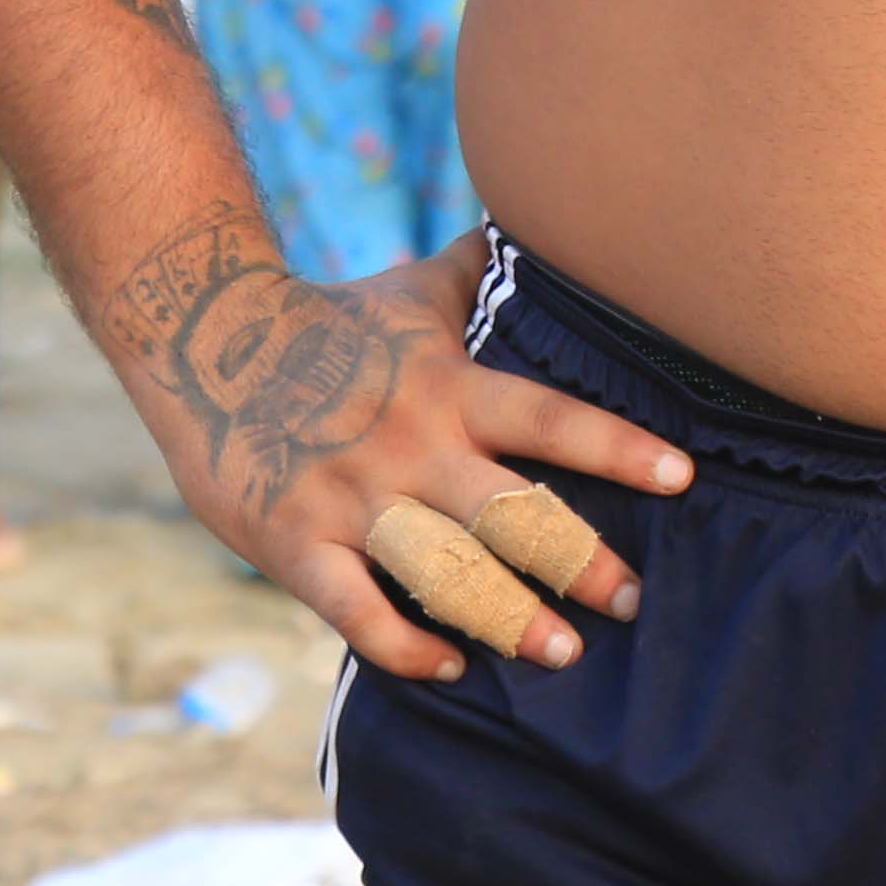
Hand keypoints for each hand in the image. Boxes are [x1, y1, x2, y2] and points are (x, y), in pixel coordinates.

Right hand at [116, 228, 688, 683]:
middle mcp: (410, 444)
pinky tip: (451, 664)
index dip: (618, 447)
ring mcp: (351, 498)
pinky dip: (404, 645)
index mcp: (447, 387)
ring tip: (562, 653)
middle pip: (508, 510)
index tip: (682, 478)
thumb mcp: (411, 290)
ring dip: (505, 616)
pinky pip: (356, 610)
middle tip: (633, 602)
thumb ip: (482, 274)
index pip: (550, 419)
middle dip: (576, 560)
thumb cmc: (329, 322)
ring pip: (442, 570)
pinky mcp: (295, 541)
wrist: (203, 340)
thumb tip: (546, 222)